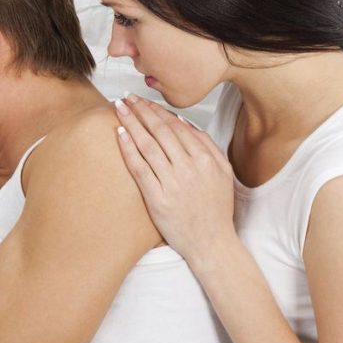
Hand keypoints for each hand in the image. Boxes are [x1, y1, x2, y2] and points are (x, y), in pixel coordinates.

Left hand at [113, 94, 237, 263]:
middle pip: (160, 131)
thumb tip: (186, 124)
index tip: (145, 102)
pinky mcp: (157, 198)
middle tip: (127, 98)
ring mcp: (173, 182)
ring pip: (148, 144)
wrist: (212, 243)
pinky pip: (139, 168)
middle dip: (141, 110)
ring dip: (132, 123)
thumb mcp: (223, 173)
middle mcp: (190, 167)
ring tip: (119, 109)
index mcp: (206, 159)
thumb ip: (208, 146)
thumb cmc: (216, 210)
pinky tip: (119, 134)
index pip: (177, 126)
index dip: (158, 111)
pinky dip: (128, 149)